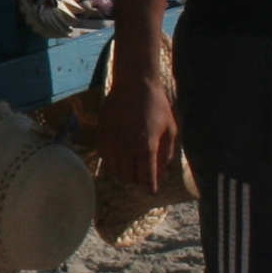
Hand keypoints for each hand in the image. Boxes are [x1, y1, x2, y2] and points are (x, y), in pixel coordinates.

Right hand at [101, 57, 180, 193]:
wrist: (134, 83)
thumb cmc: (157, 106)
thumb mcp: (170, 130)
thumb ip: (165, 154)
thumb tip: (162, 173)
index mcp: (145, 148)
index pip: (146, 180)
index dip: (150, 188)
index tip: (152, 189)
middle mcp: (125, 148)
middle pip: (129, 179)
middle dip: (138, 180)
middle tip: (144, 173)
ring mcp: (111, 142)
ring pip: (114, 171)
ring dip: (124, 173)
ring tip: (132, 165)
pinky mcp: (101, 135)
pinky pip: (105, 158)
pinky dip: (113, 162)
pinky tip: (121, 154)